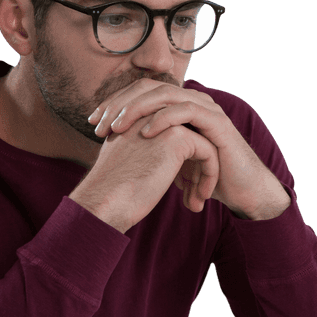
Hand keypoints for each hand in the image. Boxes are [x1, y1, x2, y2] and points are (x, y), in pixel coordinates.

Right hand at [69, 114, 218, 232]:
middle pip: (191, 136)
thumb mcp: (127, 162)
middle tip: (196, 190)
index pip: (175, 135)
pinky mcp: (177, 136)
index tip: (183, 185)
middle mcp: (150, 114)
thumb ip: (143, 152)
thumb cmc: (113, 192)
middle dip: (197, 165)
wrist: (105, 202)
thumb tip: (158, 162)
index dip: (184, 161)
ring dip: (206, 172)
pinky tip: (201, 197)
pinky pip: (208, 152)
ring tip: (199, 197)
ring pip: (202, 143)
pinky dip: (210, 175)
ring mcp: (164, 122)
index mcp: (136, 118)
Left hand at [87, 79, 289, 219]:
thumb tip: (115, 152)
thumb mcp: (170, 160)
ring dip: (136, 108)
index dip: (114, 103)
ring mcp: (205, 108)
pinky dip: (163, 119)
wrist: (241, 190)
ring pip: (164, 95)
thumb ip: (149, 150)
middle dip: (119, 104)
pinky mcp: (217, 122)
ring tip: (116, 127)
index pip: (139, 92)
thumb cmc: (206, 176)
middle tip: (98, 125)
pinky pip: (186, 111)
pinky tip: (145, 133)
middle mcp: (191, 100)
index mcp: (178, 105)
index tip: (92, 123)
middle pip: (147, 88)